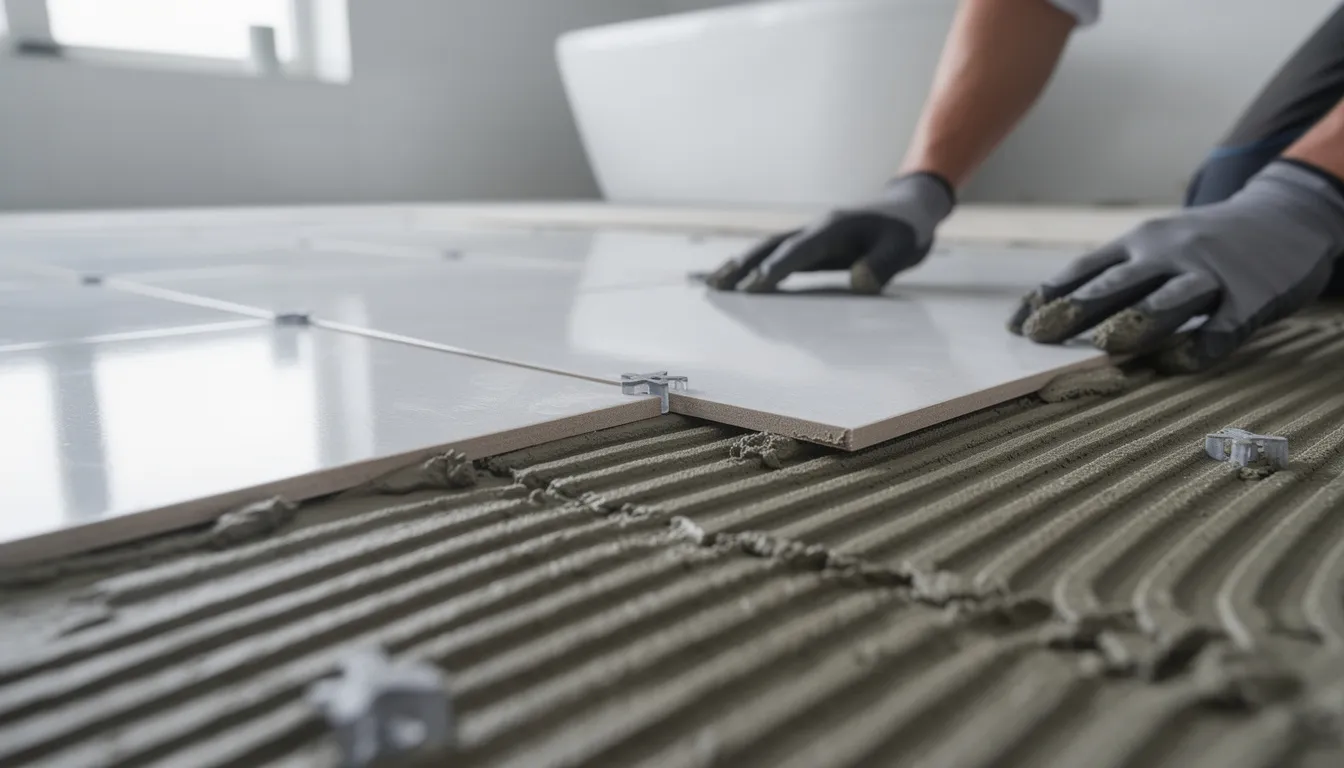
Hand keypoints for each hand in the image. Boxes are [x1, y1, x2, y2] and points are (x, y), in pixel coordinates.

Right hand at [705, 173, 955, 293]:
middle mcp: (815, 229)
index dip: (777, 269)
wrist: (908, 208)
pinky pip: (777, 256)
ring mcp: (811, 236)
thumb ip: (882, 265)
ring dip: (740, 265)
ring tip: (713, 282)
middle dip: (743, 265)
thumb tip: (859, 282)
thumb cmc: (906, 231)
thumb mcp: (903, 248)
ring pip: (768, 249)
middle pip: (771, 246)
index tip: (755, 287)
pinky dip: (754, 266)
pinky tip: (738, 279)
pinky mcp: (811, 246)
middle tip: (716, 285)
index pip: (800, 251)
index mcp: (834, 227)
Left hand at [1009, 160, 1343, 371]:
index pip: (1083, 271)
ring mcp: (1210, 275)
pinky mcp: (1250, 299)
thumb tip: (1034, 316)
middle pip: (1116, 285)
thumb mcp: (1152, 245)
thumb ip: (1106, 278)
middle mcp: (1169, 256)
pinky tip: (1177, 363)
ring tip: (1107, 344)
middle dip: (1075, 310)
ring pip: (1168, 300)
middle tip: (1039, 336)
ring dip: (1136, 321)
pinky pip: (1222, 328)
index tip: (1015, 328)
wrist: (1287, 215)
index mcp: (1138, 243)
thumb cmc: (1200, 244)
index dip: (1048, 298)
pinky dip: (1201, 346)